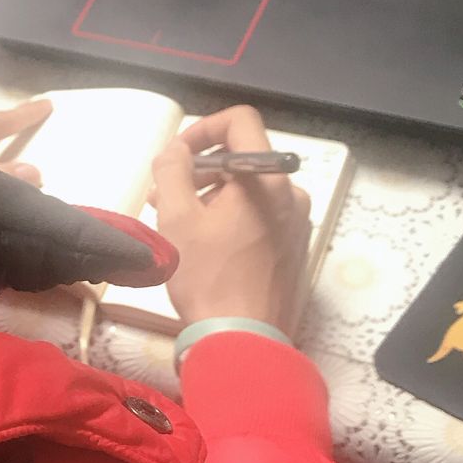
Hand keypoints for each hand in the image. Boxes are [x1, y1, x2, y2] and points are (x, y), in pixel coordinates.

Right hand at [153, 105, 311, 332]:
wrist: (243, 341)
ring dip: (211, 195)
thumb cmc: (207, 277)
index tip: (177, 155)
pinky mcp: (294, 248)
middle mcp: (291, 194)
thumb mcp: (176, 218)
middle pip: (243, 158)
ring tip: (177, 221)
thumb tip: (176, 150)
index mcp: (267, 179)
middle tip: (165, 194)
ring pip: (249, 190)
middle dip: (199, 169)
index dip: (204, 128)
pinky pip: (260, 215)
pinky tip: (204, 243)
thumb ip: (171, 170)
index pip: (241, 121)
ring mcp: (297, 222)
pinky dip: (230, 216)